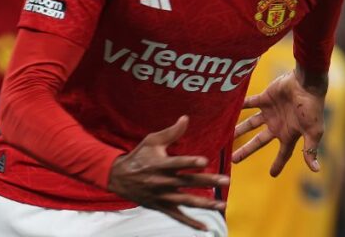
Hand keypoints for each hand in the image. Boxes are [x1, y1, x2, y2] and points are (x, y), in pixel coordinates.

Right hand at [107, 116, 228, 230]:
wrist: (118, 178)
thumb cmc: (138, 156)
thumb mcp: (151, 141)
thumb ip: (171, 132)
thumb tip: (186, 118)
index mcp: (161, 164)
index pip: (178, 163)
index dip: (190, 162)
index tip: (205, 160)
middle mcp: (163, 181)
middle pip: (188, 182)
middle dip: (208, 181)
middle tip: (226, 181)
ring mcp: (163, 196)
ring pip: (186, 201)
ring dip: (205, 203)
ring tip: (222, 204)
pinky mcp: (161, 206)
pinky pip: (178, 216)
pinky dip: (191, 223)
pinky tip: (205, 227)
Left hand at [232, 69, 325, 175]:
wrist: (307, 83)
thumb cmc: (312, 108)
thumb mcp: (313, 131)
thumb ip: (310, 149)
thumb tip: (316, 170)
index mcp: (289, 134)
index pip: (283, 153)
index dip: (278, 164)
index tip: (272, 174)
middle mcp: (278, 124)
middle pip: (259, 141)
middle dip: (247, 150)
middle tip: (233, 160)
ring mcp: (271, 111)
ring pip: (251, 123)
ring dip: (239, 130)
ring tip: (225, 136)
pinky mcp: (265, 98)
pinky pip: (249, 103)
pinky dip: (239, 106)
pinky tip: (227, 111)